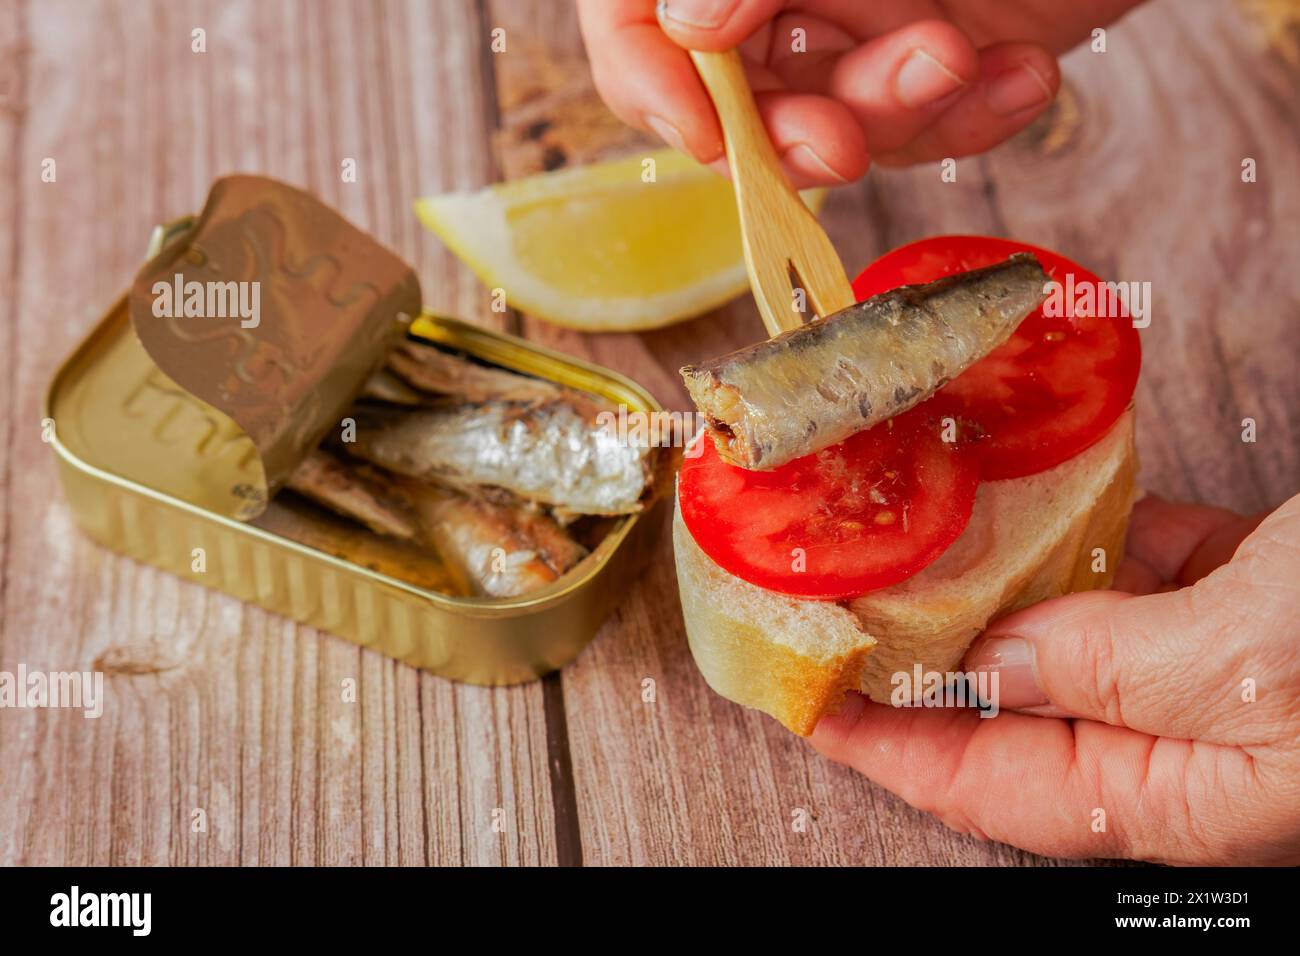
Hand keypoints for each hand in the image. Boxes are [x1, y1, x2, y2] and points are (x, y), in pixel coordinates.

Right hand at [577, 0, 1145, 185]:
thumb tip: (684, 27)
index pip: (635, 22)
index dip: (651, 82)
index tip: (701, 129)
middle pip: (735, 100)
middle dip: (793, 133)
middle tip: (840, 142)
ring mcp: (857, 30)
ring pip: (835, 129)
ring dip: (901, 113)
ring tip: (959, 57)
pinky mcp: (936, 67)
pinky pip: (930, 131)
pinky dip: (978, 118)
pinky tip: (1024, 75)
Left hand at [810, 492, 1299, 864]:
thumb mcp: (1239, 665)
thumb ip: (1108, 667)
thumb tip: (991, 663)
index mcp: (1176, 793)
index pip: (982, 783)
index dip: (880, 743)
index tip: (805, 696)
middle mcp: (1188, 743)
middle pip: (1015, 705)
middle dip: (924, 651)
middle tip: (844, 596)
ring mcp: (1221, 671)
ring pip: (1077, 632)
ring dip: (1004, 580)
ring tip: (924, 533)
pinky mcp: (1262, 602)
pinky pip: (1150, 575)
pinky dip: (1097, 535)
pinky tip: (1055, 494)